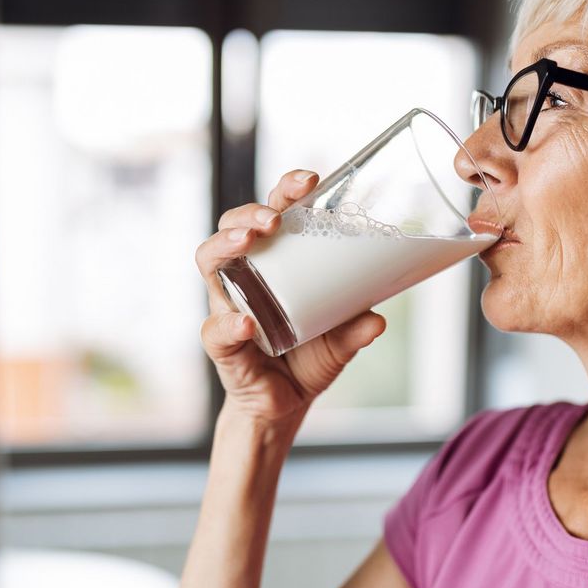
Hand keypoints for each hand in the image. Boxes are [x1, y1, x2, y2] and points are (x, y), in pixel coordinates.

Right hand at [195, 170, 386, 427]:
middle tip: (274, 218)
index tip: (310, 179)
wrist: (283, 407)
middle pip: (231, 227)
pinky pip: (216, 329)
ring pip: (209, 262)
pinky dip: (230, 324)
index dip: (285, 190)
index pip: (270, 213)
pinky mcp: (221, 344)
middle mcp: (243, 277)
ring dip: (226, 245)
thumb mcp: (341, 342)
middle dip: (249, 213)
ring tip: (249, 242)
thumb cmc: (307, 360)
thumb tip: (378, 319)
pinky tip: (247, 322)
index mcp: (273, 264)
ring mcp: (227, 306)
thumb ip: (356, 329)